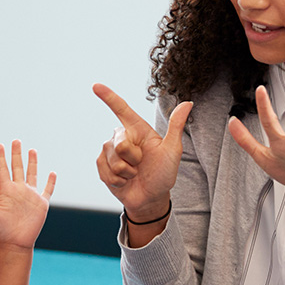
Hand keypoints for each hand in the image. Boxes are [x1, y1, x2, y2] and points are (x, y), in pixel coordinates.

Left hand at [0, 141, 55, 249]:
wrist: (15, 243)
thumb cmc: (1, 230)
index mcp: (6, 191)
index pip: (3, 170)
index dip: (1, 158)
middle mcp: (19, 190)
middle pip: (18, 168)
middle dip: (16, 154)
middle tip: (15, 141)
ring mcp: (30, 196)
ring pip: (32, 175)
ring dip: (32, 163)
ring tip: (32, 150)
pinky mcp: (41, 204)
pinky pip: (47, 190)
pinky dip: (50, 182)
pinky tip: (52, 173)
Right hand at [93, 83, 192, 220]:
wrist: (151, 198)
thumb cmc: (163, 173)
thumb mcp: (172, 151)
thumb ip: (176, 126)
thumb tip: (188, 103)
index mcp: (138, 129)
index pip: (121, 109)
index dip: (108, 97)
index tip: (96, 86)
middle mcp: (122, 137)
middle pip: (120, 143)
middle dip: (132, 158)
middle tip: (141, 165)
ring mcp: (110, 151)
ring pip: (113, 159)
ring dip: (126, 172)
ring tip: (134, 174)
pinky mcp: (102, 165)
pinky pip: (105, 171)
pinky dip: (118, 180)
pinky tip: (124, 181)